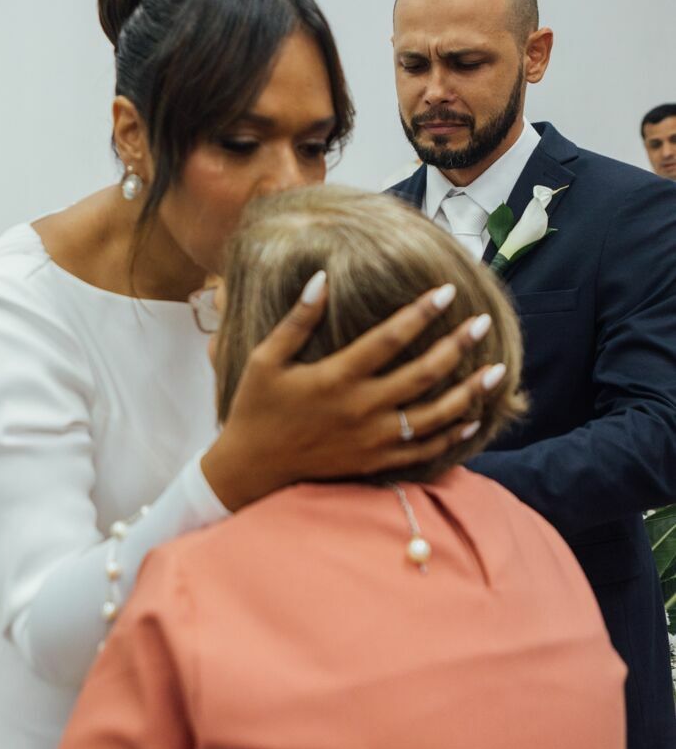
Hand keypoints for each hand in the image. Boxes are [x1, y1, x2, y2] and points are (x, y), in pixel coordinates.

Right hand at [201, 277, 502, 510]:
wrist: (252, 469)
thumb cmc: (256, 407)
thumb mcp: (265, 358)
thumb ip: (297, 320)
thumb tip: (323, 279)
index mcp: (335, 377)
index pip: (388, 339)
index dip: (420, 313)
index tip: (446, 291)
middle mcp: (360, 409)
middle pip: (422, 375)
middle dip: (456, 346)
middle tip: (482, 323)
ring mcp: (372, 439)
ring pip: (433, 416)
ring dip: (468, 393)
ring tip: (496, 371)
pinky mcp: (374, 462)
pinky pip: (423, 451)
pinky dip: (452, 436)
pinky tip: (473, 418)